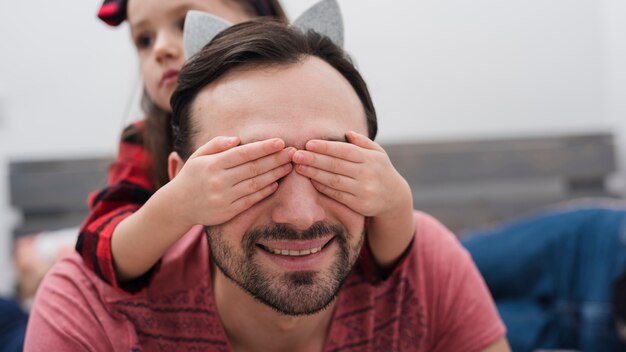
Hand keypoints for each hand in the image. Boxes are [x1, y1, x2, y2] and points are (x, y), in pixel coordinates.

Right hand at [170, 136, 294, 226]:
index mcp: (212, 164)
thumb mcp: (198, 155)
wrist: (178, 205)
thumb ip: (217, 144)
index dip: (263, 148)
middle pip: (253, 168)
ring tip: (289, 166)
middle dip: (276, 159)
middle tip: (293, 152)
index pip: (243, 154)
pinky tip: (276, 183)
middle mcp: (219, 181)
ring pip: (255, 184)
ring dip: (275, 174)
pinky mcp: (228, 212)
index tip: (281, 142)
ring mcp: (224, 198)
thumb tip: (238, 139)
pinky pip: (250, 200)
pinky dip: (265, 191)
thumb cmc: (192, 175)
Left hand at [292, 131, 409, 216]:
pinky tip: (311, 180)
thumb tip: (347, 133)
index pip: (345, 151)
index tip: (308, 143)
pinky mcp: (359, 205)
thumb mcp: (378, 153)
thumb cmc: (381, 170)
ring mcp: (363, 190)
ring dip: (314, 173)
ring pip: (334, 181)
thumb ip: (363, 142)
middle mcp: (367, 174)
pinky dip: (323, 187)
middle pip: (336, 165)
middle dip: (314, 159)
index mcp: (371, 158)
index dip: (326, 147)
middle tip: (296, 154)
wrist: (395, 198)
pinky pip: (337, 195)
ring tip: (299, 167)